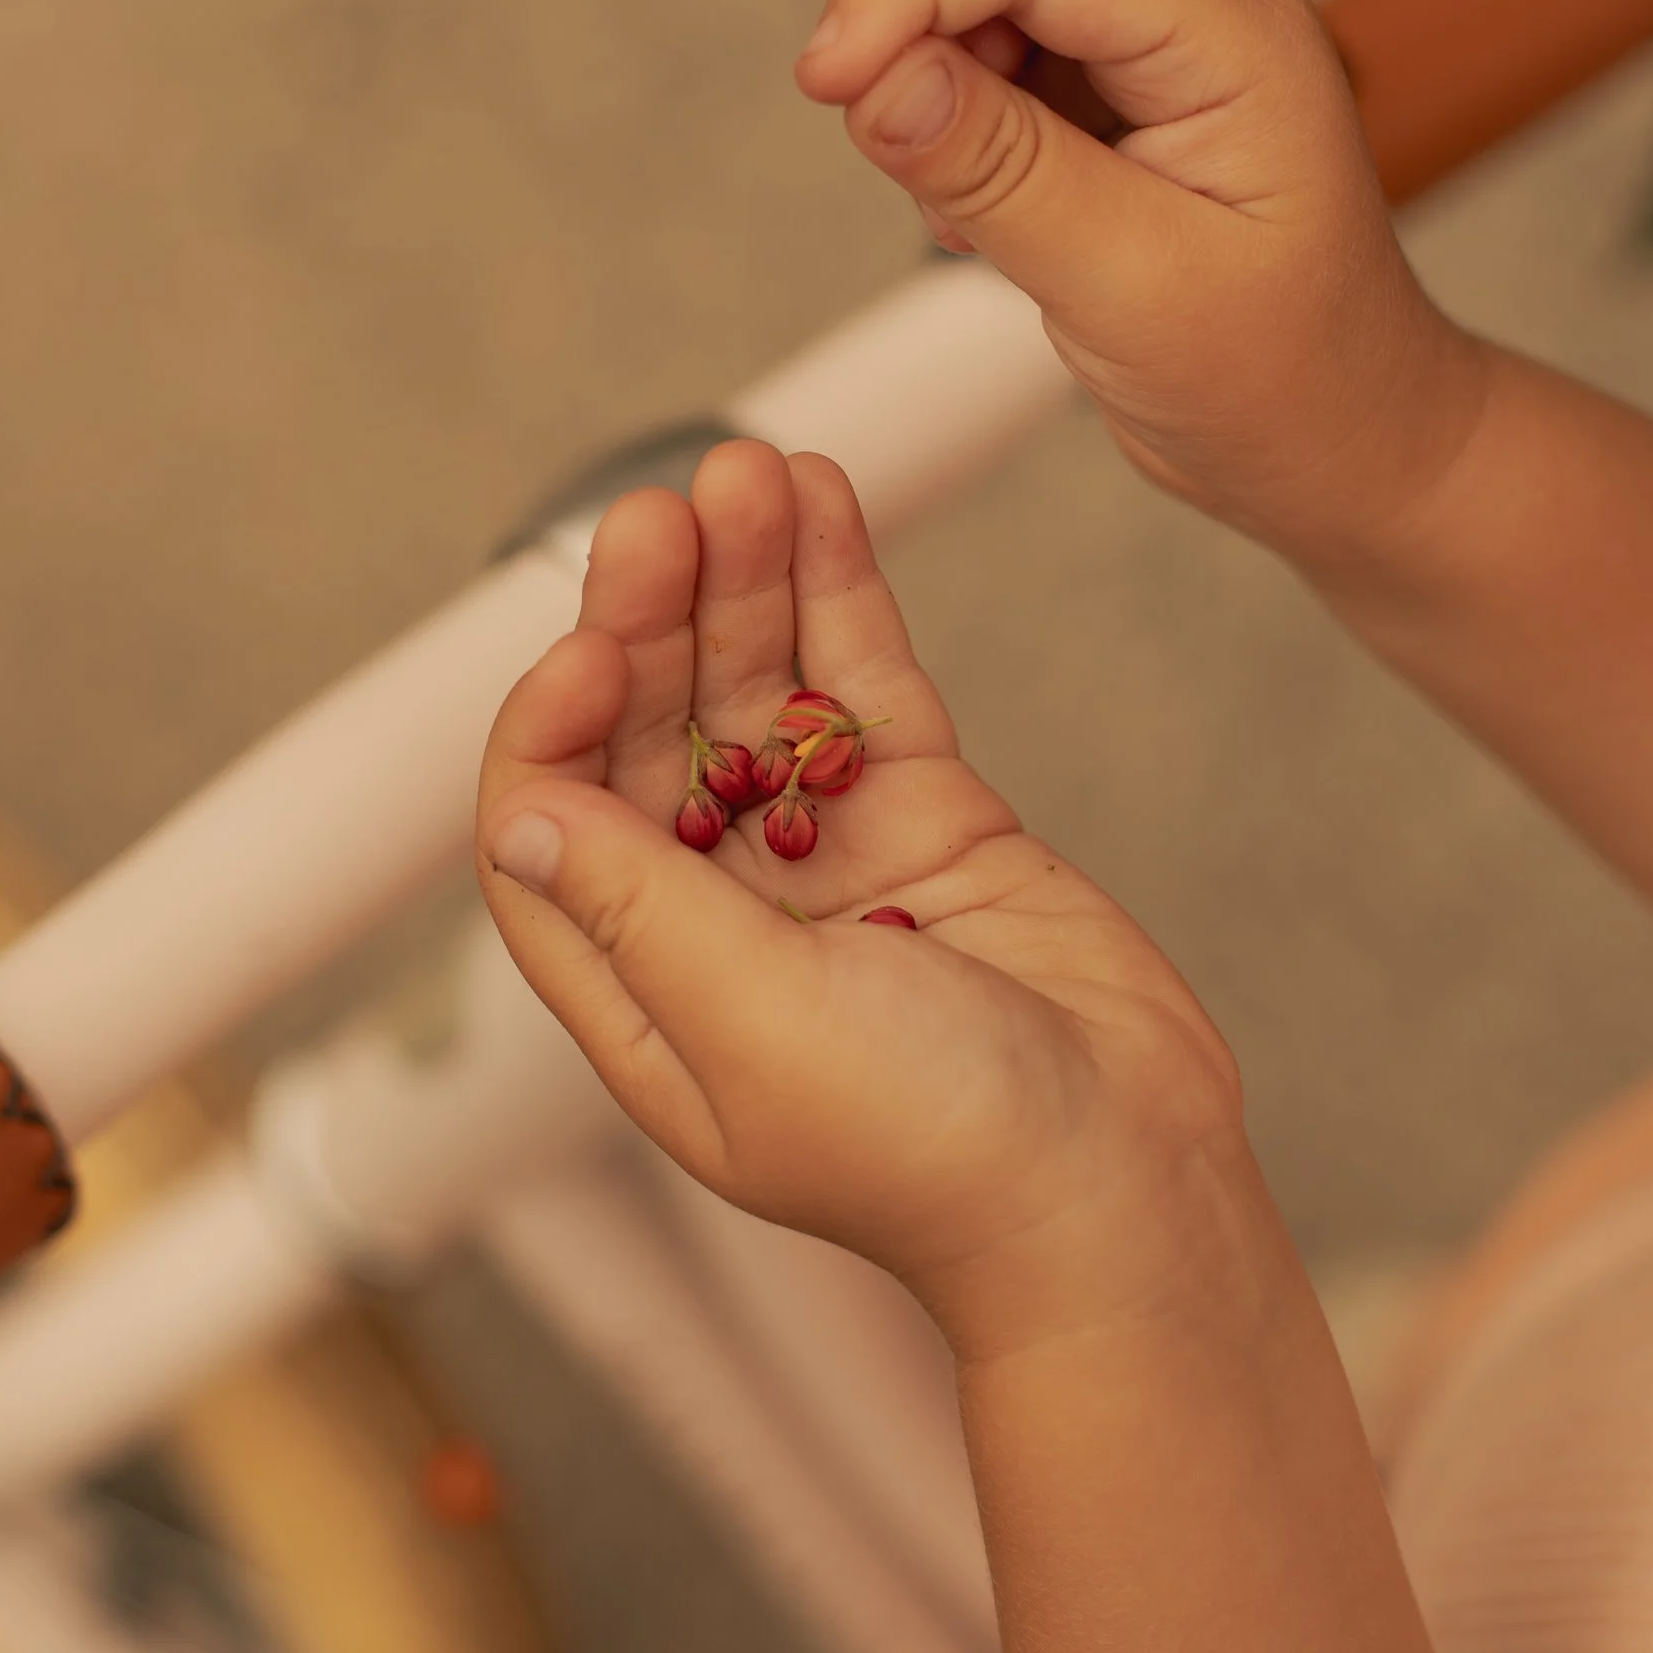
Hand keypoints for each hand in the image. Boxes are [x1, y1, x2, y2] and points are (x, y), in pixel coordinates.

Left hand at [476, 439, 1242, 1357]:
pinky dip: (841, 595)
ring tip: (746, 471)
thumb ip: (644, 911)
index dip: (553, 730)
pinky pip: (867, 688)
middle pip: (653, 737)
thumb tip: (527, 821)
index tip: (591, 650)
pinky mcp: (932, 817)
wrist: (1125, 1181)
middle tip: (666, 512)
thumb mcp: (756, 1028)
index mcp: (649, 996)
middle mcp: (724, 919)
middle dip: (652, 619)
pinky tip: (821, 499)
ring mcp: (831, 859)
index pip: (552, 833)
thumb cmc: (934, 1151)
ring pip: (762, 691)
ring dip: (745, 580)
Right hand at [796, 0, 1489, 570]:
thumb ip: (1003, 174)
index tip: (830, 79)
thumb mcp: (1132, 292)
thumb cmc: (1273, 379)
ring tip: (957, 186)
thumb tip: (877, 79)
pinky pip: (1003, 24)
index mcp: (1237, 37)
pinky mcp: (1118, 82)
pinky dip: (951, 90)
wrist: (1336, 440)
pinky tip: (979, 212)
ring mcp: (1162, 33)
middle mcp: (1206, 1)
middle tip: (888, 95)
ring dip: (939, 30)